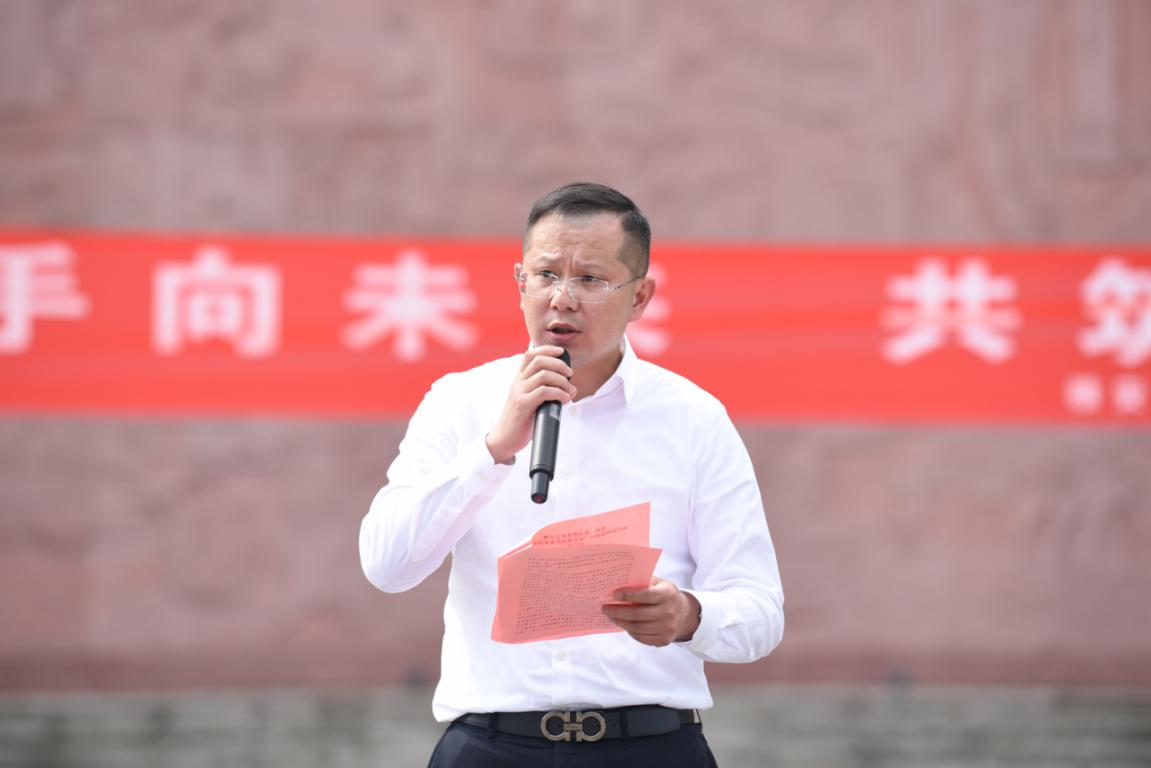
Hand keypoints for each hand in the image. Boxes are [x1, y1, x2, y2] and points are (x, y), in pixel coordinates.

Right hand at [485, 346, 575, 464]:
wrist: (504, 439)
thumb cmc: (521, 421)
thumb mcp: (531, 400)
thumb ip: (546, 391)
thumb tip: (570, 389)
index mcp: (520, 379)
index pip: (530, 354)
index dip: (546, 349)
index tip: (561, 352)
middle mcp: (518, 382)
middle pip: (539, 361)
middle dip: (559, 364)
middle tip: (570, 375)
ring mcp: (519, 393)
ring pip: (543, 375)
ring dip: (562, 381)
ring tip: (569, 391)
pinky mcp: (522, 405)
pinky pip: (543, 392)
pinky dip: (559, 393)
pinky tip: (564, 399)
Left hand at [601, 577, 700, 646]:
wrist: (685, 615)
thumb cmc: (666, 595)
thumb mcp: (660, 584)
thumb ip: (643, 582)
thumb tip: (619, 582)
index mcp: (667, 594)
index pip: (645, 595)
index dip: (628, 595)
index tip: (614, 595)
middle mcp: (668, 612)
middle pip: (637, 614)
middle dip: (618, 611)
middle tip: (605, 608)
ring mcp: (667, 628)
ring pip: (637, 628)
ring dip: (620, 622)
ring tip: (611, 616)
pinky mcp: (663, 640)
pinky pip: (641, 638)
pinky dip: (630, 631)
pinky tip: (623, 624)